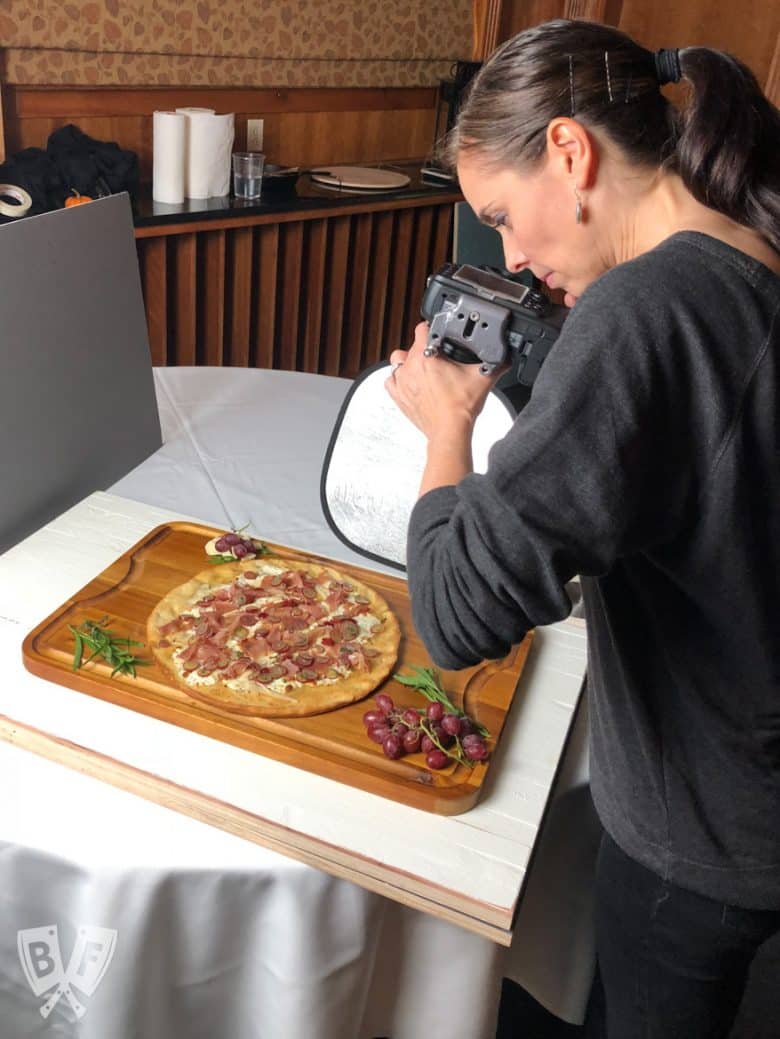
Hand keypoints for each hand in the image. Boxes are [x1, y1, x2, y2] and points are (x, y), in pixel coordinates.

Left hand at [385, 322, 503, 444]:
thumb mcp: (483, 379)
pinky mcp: (399, 397)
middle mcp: (410, 367)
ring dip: (408, 362)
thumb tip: (504, 358)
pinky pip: (391, 381)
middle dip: (425, 348)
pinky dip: (398, 379)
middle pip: (412, 345)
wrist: (450, 431)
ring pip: (398, 361)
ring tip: (423, 368)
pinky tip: (411, 382)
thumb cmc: (460, 408)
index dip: (433, 327)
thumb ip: (496, 363)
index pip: (423, 328)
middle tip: (439, 357)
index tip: (439, 333)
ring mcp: (402, 382)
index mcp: (427, 357)